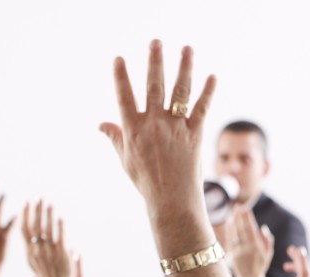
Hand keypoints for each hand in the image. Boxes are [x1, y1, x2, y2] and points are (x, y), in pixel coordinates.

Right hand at [21, 200, 72, 276]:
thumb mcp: (35, 262)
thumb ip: (34, 249)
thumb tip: (34, 237)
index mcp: (30, 251)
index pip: (24, 230)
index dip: (25, 215)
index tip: (26, 203)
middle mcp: (38, 250)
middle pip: (35, 227)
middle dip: (36, 211)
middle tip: (38, 198)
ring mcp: (49, 252)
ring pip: (47, 230)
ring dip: (48, 216)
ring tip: (49, 204)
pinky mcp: (61, 254)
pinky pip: (60, 238)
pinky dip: (60, 228)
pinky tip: (60, 218)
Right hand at [100, 40, 215, 245]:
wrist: (171, 199)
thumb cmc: (145, 181)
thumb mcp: (125, 160)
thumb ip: (115, 138)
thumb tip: (100, 123)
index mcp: (133, 131)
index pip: (124, 98)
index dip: (121, 77)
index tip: (119, 58)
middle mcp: (154, 125)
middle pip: (154, 87)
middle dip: (155, 62)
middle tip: (156, 42)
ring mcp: (176, 127)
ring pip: (180, 91)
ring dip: (184, 67)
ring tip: (186, 48)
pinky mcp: (194, 133)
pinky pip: (202, 108)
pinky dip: (207, 92)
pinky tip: (212, 77)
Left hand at [228, 207, 273, 276]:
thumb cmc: (260, 265)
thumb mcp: (268, 254)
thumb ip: (267, 240)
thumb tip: (262, 227)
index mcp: (256, 248)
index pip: (250, 229)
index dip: (247, 218)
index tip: (245, 208)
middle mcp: (245, 249)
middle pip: (240, 229)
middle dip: (238, 217)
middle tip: (237, 206)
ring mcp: (236, 252)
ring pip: (232, 233)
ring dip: (232, 221)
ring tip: (232, 212)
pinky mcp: (229, 255)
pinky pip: (228, 239)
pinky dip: (228, 230)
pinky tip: (229, 223)